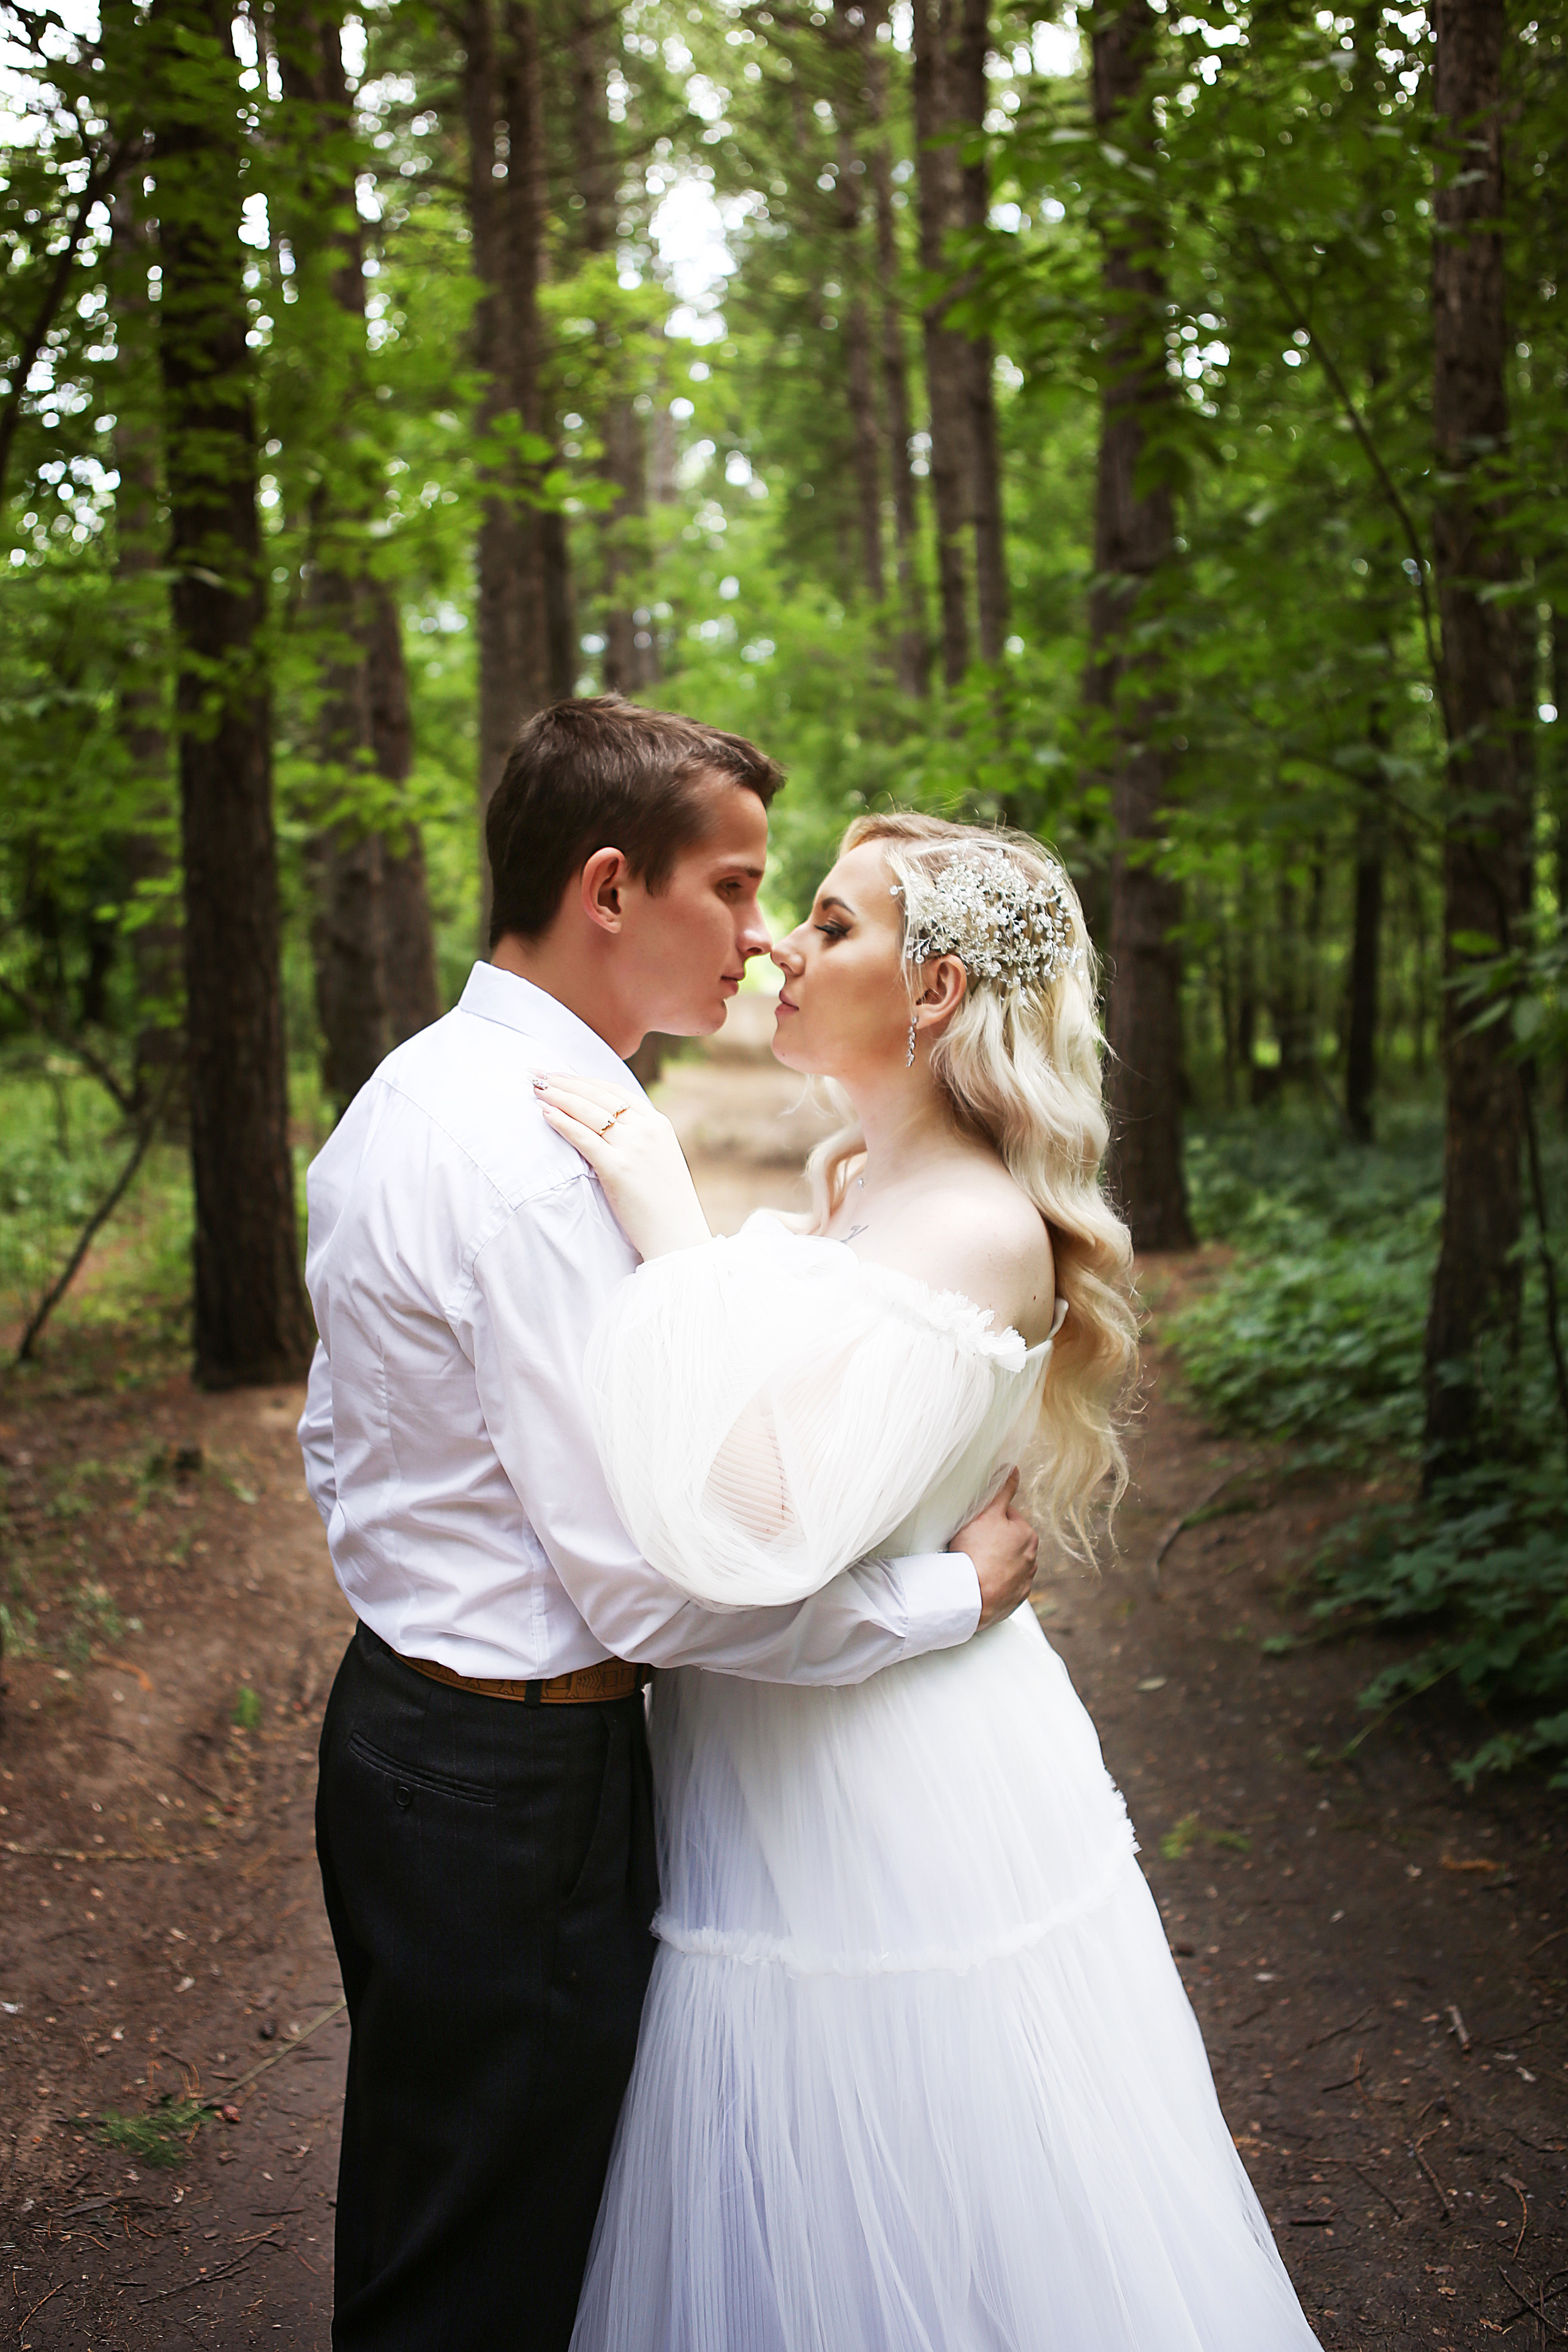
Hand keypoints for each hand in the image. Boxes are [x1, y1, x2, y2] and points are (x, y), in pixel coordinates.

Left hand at [534, 1072, 711, 1261]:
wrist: (678, 1236)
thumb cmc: (666, 1205)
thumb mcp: (660, 1160)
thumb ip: (640, 1139)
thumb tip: (610, 1128)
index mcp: (659, 1124)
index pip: (615, 1091)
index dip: (584, 1080)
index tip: (560, 1074)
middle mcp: (647, 1129)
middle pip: (598, 1096)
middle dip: (564, 1081)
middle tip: (536, 1074)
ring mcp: (633, 1147)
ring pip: (588, 1112)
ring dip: (558, 1096)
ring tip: (535, 1089)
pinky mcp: (618, 1168)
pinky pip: (583, 1137)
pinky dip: (562, 1122)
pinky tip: (544, 1114)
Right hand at [951, 1468, 1039, 1630]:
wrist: (969, 1597)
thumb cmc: (976, 1552)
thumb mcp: (986, 1513)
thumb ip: (1002, 1490)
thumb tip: (1013, 1469)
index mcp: (1028, 1535)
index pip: (1007, 1518)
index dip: (987, 1519)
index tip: (973, 1526)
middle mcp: (1031, 1560)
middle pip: (1007, 1542)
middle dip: (991, 1542)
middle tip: (969, 1545)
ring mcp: (1023, 1583)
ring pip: (1005, 1565)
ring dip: (992, 1563)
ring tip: (972, 1565)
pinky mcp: (1013, 1602)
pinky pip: (1002, 1587)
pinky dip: (992, 1584)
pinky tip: (977, 1582)